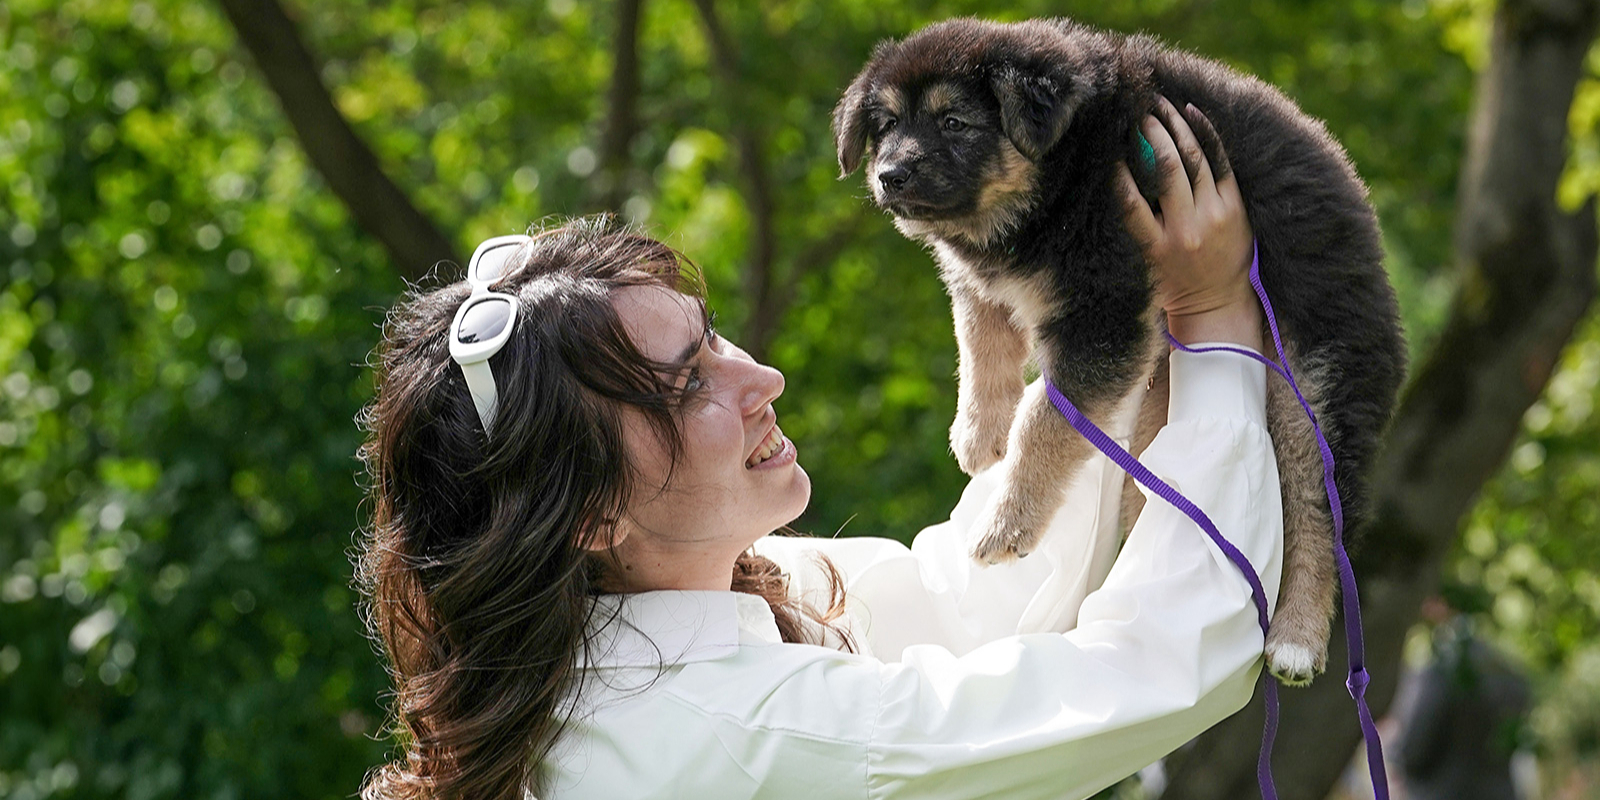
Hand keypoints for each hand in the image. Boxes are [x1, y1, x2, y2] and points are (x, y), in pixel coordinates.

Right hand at [1117, 97, 1260, 349]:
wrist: (1217, 301)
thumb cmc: (1170, 281)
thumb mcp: (1143, 261)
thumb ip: (1132, 225)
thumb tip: (1112, 175)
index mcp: (1156, 247)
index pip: (1130, 202)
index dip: (1116, 170)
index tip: (1106, 145)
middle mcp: (1186, 230)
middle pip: (1165, 170)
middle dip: (1149, 134)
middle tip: (1136, 111)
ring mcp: (1214, 215)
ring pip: (1193, 159)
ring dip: (1174, 126)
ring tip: (1158, 105)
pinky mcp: (1235, 205)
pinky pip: (1219, 160)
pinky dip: (1204, 133)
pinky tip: (1190, 112)